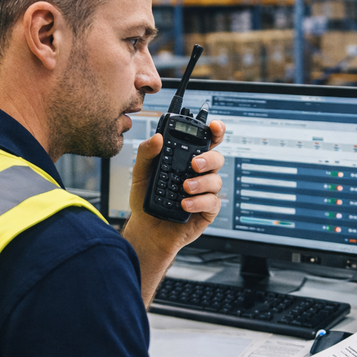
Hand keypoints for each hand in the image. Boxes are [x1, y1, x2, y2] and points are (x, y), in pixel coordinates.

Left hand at [122, 120, 225, 277]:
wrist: (146, 230)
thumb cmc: (145, 199)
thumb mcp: (140, 173)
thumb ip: (146, 153)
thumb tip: (157, 137)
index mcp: (186, 160)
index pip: (205, 141)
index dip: (214, 131)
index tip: (213, 127)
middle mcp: (198, 174)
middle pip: (217, 158)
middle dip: (209, 158)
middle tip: (195, 163)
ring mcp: (204, 192)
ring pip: (216, 180)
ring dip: (201, 182)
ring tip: (184, 188)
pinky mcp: (207, 210)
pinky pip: (212, 202)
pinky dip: (199, 201)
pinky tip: (185, 204)